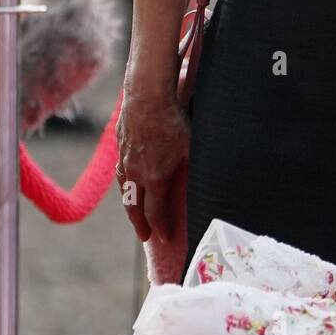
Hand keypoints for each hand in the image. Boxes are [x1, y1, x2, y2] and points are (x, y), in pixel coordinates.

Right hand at [115, 93, 190, 243]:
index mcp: (156, 177)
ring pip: (125, 191)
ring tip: (135, 213)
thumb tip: (214, 181)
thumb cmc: (174, 119)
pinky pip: (121, 172)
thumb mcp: (194, 145)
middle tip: (145, 236)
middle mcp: (136, 173)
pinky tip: (128, 183)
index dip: (160, 229)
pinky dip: (125, 185)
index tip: (164, 239)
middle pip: (135, 208)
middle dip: (141, 225)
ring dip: (130, 206)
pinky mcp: (120, 146)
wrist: (146, 95)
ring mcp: (125, 160)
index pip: (156, 213)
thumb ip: (200, 167)